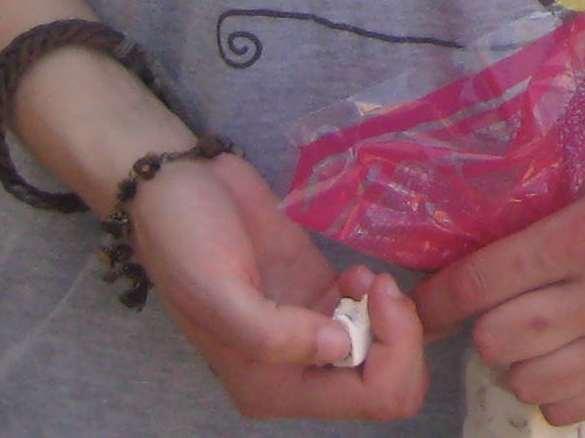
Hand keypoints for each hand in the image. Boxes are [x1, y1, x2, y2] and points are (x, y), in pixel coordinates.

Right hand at [133, 152, 430, 420]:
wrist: (178, 185)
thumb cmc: (185, 237)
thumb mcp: (215, 289)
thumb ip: (274, 333)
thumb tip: (341, 347)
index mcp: (273, 386)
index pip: (371, 398)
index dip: (394, 350)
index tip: (377, 290)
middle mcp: (300, 371)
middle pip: (392, 380)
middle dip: (406, 335)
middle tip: (379, 283)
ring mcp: (316, 332)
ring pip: (393, 350)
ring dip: (401, 315)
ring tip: (366, 277)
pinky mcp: (325, 296)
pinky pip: (380, 318)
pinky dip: (385, 298)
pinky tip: (357, 273)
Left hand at [415, 134, 584, 427]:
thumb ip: (535, 220)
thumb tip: (458, 253)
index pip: (483, 281)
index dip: (439, 298)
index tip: (424, 304)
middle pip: (496, 339)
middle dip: (483, 324)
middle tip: (494, 308)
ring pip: (526, 380)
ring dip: (518, 359)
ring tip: (533, 333)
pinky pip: (567, 408)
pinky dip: (553, 388)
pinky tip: (567, 356)